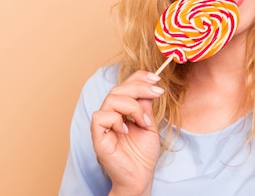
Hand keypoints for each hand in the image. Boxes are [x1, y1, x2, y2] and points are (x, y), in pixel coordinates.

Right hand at [91, 70, 164, 195]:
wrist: (140, 177)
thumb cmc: (143, 154)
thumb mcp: (149, 124)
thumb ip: (145, 106)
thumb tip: (149, 86)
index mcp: (121, 110)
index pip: (125, 86)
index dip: (138, 78)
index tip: (156, 78)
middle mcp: (110, 115)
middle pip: (118, 89)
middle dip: (140, 87)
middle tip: (157, 92)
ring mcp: (103, 126)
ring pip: (111, 99)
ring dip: (132, 106)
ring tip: (143, 121)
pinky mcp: (98, 137)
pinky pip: (100, 117)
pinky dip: (116, 120)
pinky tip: (127, 130)